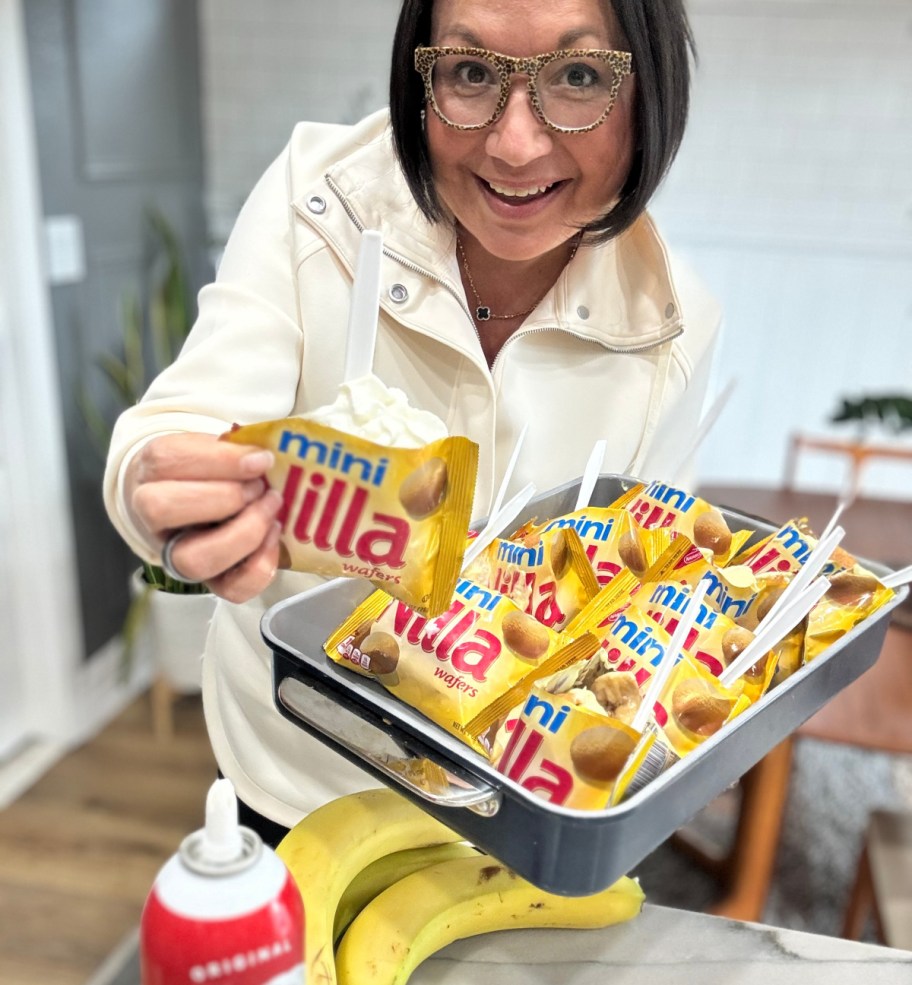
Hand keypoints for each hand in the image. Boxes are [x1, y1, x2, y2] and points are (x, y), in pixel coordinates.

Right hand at [125, 432, 283, 602]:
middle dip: (225, 497)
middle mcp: (155, 517)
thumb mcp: (211, 446)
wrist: (194, 501)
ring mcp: (178, 555)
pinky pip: (230, 589)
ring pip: (193, 560)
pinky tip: (273, 538)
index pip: (167, 462)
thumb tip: (263, 458)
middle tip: (260, 487)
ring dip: (243, 534)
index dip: (220, 461)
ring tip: (270, 509)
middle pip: (164, 510)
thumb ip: (232, 447)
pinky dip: (259, 566)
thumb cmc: (206, 469)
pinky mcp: (209, 581)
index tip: (260, 460)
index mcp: (153, 470)